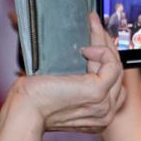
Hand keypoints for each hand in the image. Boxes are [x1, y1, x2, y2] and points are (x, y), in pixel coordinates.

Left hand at [3, 13, 124, 133]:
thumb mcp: (61, 92)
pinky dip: (103, 50)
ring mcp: (104, 104)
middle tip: (94, 24)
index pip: (113, 84)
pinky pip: (112, 63)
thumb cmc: (33, 103)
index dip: (106, 60)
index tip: (94, 44)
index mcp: (98, 116)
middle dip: (106, 45)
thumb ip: (76, 82)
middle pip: (116, 72)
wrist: (24, 113)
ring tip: (92, 26)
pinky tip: (87, 49)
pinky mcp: (97, 91)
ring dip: (104, 42)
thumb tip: (83, 56)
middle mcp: (106, 112)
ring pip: (115, 65)